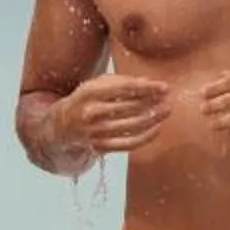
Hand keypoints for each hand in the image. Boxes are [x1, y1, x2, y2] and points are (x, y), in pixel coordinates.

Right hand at [56, 75, 172, 156]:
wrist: (61, 127)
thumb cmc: (86, 100)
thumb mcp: (97, 85)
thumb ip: (122, 82)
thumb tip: (151, 83)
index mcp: (89, 92)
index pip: (124, 88)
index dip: (147, 88)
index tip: (164, 87)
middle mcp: (91, 113)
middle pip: (130, 107)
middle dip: (153, 102)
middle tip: (168, 99)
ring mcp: (96, 132)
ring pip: (133, 126)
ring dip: (154, 118)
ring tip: (166, 110)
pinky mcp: (101, 147)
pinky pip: (130, 143)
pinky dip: (147, 136)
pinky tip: (157, 128)